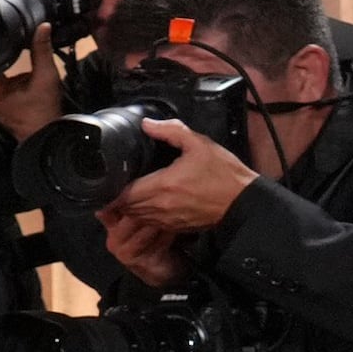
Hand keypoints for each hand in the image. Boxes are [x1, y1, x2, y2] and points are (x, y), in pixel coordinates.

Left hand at [91, 120, 247, 280]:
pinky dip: (142, 216)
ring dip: (128, 208)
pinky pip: (149, 224)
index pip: (123, 194)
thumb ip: (172, 131)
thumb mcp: (200, 144)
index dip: (111, 188)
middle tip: (115, 184)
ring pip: (134, 217)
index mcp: (162, 186)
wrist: (243, 201)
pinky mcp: (174, 228)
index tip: (108, 178)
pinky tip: (146, 203)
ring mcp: (166, 220)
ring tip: (128, 193)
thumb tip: (147, 123)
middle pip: (124, 207)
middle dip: (117, 197)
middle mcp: (160, 207)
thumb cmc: (223, 173)